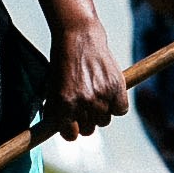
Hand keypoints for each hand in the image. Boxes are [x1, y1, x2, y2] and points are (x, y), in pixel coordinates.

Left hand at [42, 23, 127, 140]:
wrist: (79, 37)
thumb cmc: (63, 62)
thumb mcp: (52, 88)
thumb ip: (56, 112)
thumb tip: (62, 132)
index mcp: (64, 104)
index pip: (70, 135)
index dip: (71, 130)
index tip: (72, 125)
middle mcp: (83, 102)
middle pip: (89, 130)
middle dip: (85, 121)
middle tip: (83, 105)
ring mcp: (101, 95)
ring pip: (105, 121)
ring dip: (101, 112)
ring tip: (94, 93)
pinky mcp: (117, 87)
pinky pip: (121, 110)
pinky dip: (117, 104)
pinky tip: (108, 91)